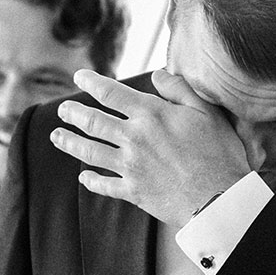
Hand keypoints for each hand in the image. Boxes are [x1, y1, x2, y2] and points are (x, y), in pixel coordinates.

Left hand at [50, 68, 249, 228]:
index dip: (92, 83)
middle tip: (62, 109)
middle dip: (73, 113)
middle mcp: (133, 139)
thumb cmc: (218, 153)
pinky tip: (83, 177)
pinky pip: (104, 185)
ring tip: (57, 136)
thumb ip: (180, 89)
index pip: (111, 94)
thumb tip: (157, 74)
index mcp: (150, 115)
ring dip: (69, 142)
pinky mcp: (132, 191)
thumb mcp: (207, 112)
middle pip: (93, 122)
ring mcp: (129, 167)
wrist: (218, 200)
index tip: (78, 76)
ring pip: (90, 152)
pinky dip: (91, 181)